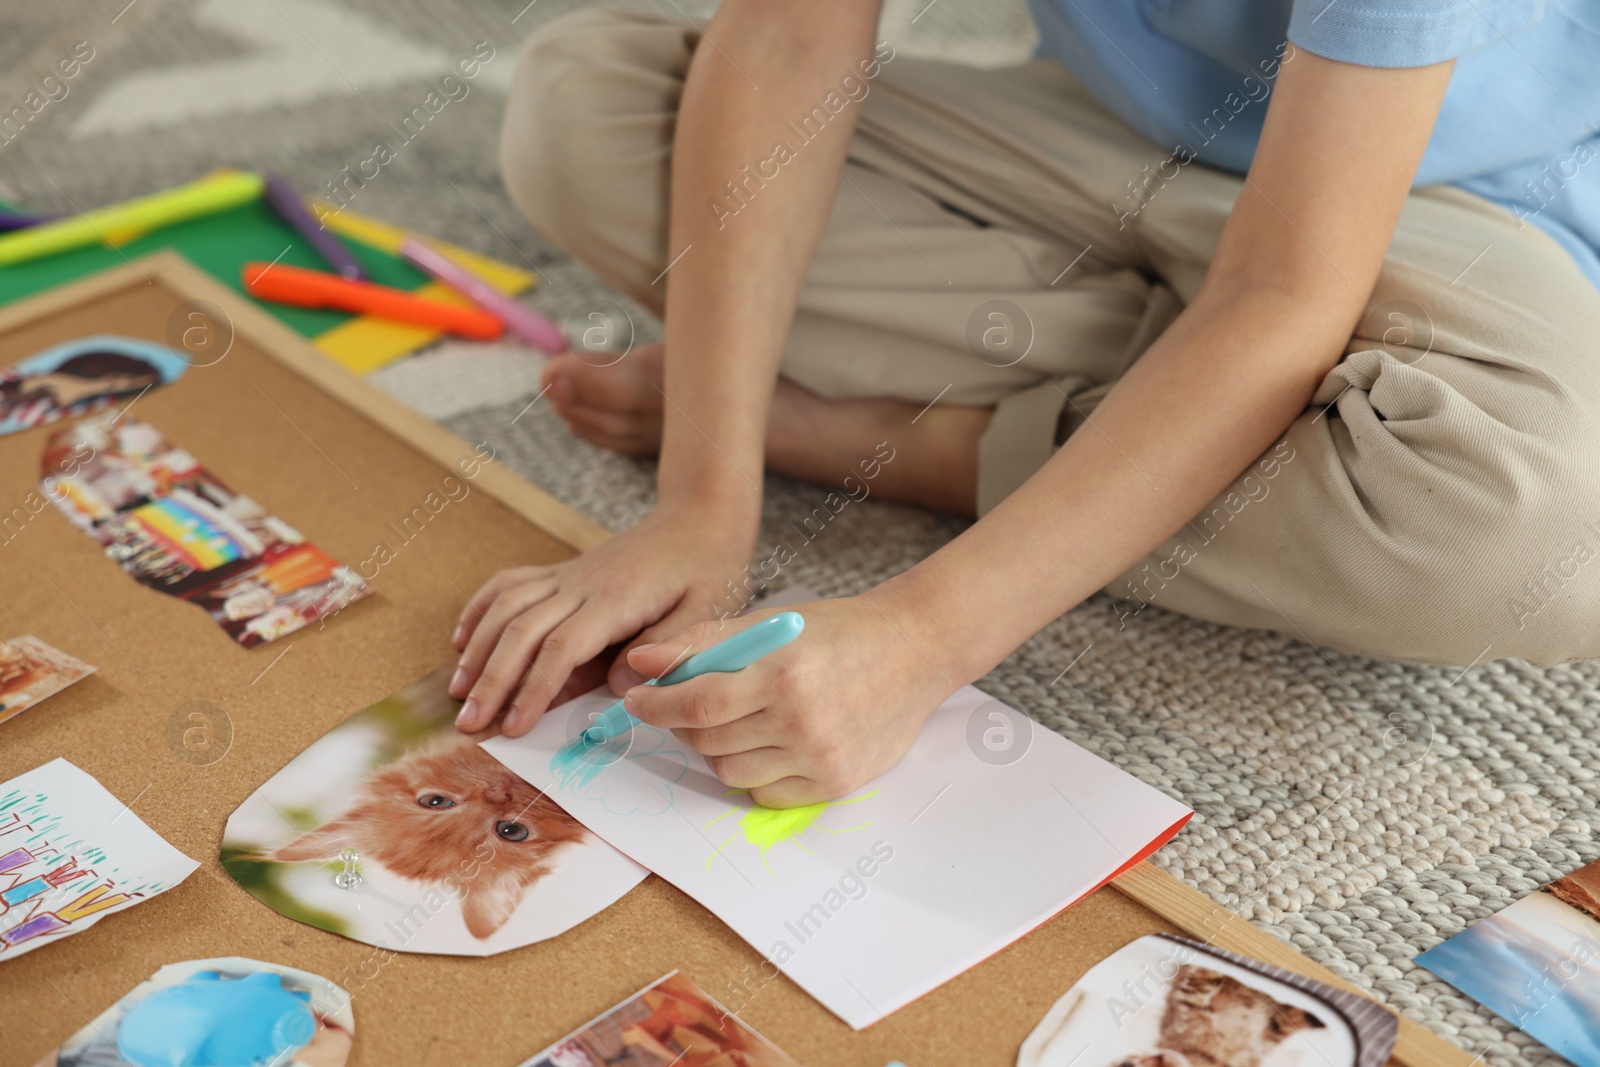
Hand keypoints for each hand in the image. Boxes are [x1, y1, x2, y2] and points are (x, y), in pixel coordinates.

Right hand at [450, 502, 752, 735]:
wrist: (700, 517)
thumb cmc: (708, 568)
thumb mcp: (706, 611)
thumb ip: (666, 649)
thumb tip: (620, 690)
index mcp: (616, 599)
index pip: (561, 647)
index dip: (533, 688)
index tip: (514, 726)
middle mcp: (582, 584)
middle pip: (521, 632)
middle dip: (491, 680)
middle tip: (470, 725)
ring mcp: (568, 575)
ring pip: (506, 608)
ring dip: (476, 649)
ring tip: (458, 692)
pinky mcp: (563, 571)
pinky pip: (510, 584)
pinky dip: (479, 610)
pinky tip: (461, 639)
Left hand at [620, 594, 955, 806]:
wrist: (914, 651)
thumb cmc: (839, 632)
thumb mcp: (771, 624)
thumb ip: (703, 642)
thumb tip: (641, 661)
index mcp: (785, 672)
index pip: (701, 701)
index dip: (659, 704)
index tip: (639, 699)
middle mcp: (803, 720)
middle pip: (709, 740)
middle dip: (684, 723)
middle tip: (688, 705)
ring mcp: (820, 757)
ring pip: (730, 773)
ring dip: (717, 750)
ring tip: (735, 722)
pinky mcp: (835, 783)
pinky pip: (764, 794)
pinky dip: (753, 773)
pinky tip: (766, 743)